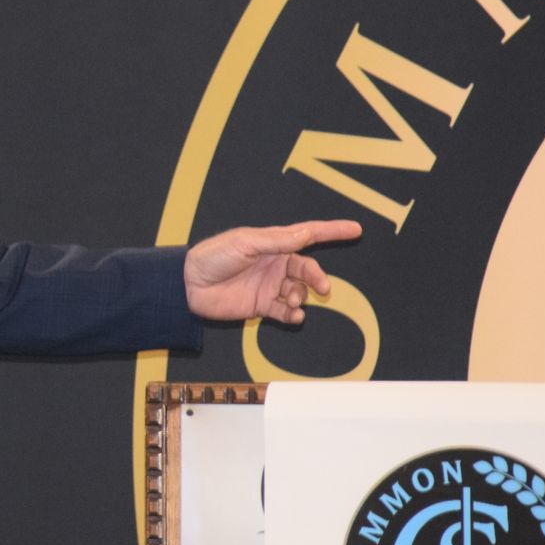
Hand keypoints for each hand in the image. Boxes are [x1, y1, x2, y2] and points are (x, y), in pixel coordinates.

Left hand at [184, 219, 361, 323]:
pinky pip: (286, 311)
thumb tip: (306, 232)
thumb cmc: (213, 256)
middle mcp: (274, 263)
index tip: (355, 229)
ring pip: (299, 291)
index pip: (307, 234)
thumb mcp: (245, 243)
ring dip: (302, 297)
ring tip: (292, 300)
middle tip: (323, 287)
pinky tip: (294, 315)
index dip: (332, 231)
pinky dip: (294, 314)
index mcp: (272, 243)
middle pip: (307, 269)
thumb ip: (276, 241)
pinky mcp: (262, 306)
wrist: (188, 285)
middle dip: (318, 277)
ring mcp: (269, 285)